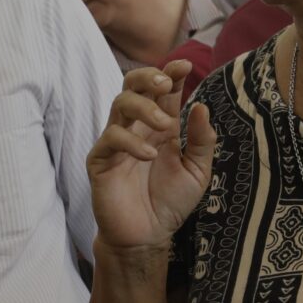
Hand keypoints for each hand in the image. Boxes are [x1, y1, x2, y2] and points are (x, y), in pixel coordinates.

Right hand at [89, 62, 214, 255]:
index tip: (185, 65)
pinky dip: (132, 141)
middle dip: (148, 76)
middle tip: (166, 83)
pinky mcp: (101, 160)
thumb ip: (202, 142)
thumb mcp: (198, 172)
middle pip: (132, 85)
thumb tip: (201, 106)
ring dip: (144, 107)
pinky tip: (150, 155)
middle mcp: (137, 128)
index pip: (162, 89)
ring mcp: (117, 142)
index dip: (172, 72)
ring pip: (120, 104)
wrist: (147, 237)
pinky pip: (111, 138)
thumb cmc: (170, 203)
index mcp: (161, 126)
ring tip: (165, 125)